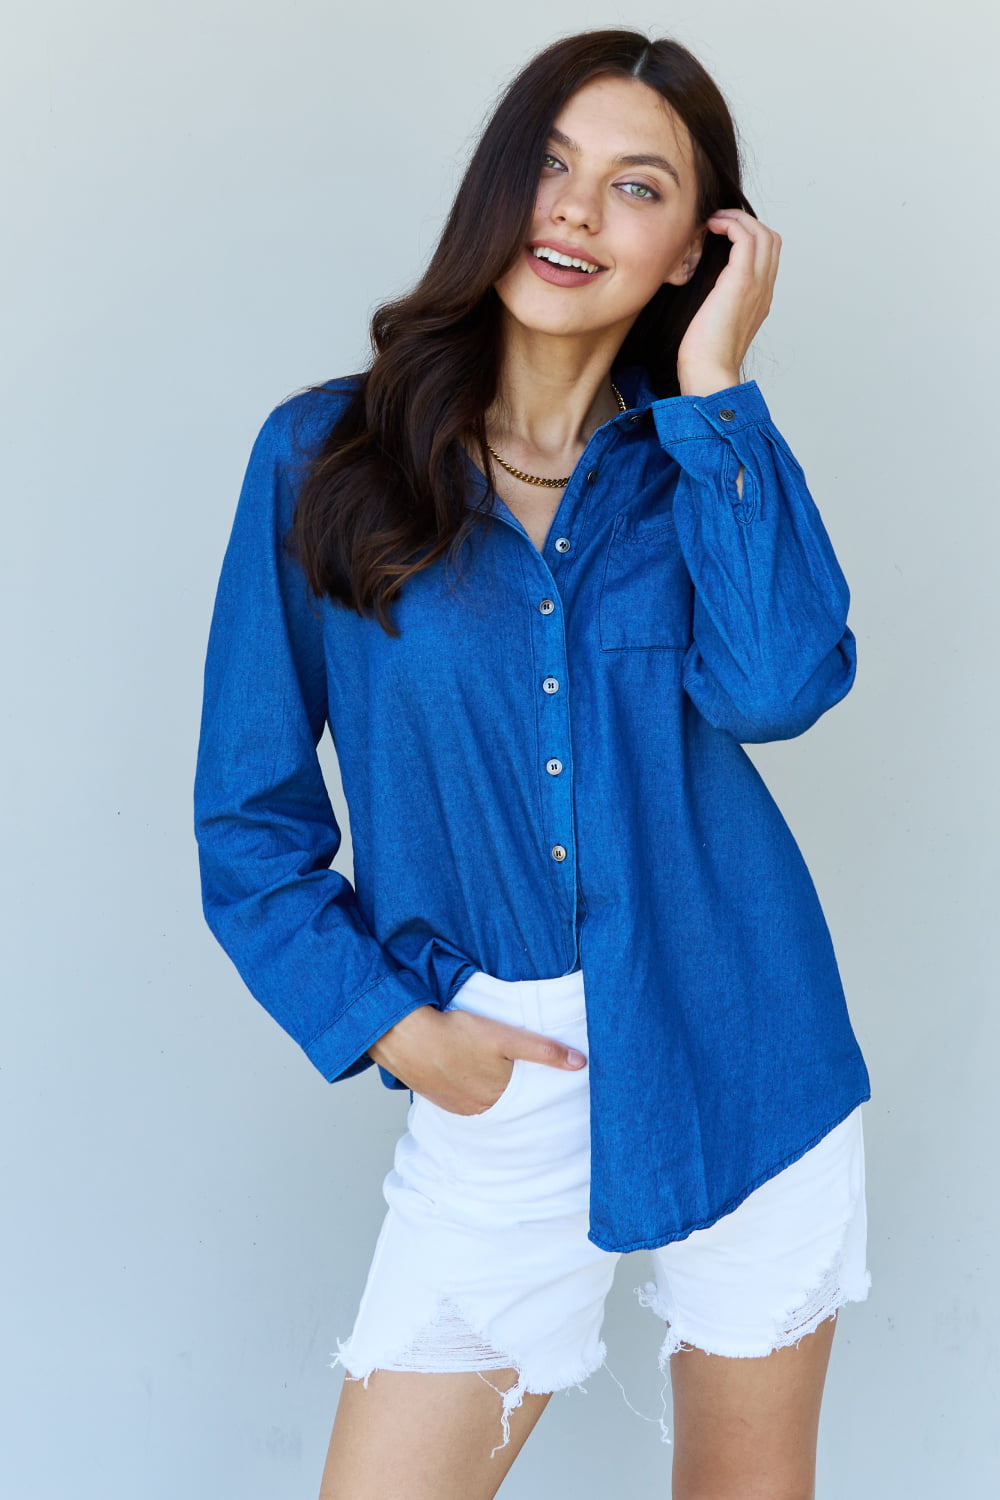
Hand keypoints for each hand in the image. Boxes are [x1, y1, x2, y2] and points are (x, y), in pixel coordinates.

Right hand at [368, 1004, 586, 1115]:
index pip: (529, 1102)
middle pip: (508, 1103)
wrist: (404, 1037)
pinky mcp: (439, 1098)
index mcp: (500, 1098)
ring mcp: (458, 1106)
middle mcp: (480, 1108)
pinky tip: (469, 1073)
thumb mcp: (506, 1037)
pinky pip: (463, 1099)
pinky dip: (470, 1089)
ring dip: (491, 1091)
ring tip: (493, 1072)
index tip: (549, 1089)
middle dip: (517, 1093)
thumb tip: (580, 1063)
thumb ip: (543, 1051)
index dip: (539, 1093)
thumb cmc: (455, 1034)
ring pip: (485, 1101)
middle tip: (521, 1077)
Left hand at [676, 208, 781, 397]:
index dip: (748, 236)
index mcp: (760, 299)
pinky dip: (730, 224)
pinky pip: (746, 237)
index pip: (767, 255)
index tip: (720, 233)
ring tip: (714, 220)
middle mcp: (764, 289)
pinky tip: (711, 227)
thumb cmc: (704, 356)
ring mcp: (757, 285)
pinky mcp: (742, 282)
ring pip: (762, 233)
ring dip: (738, 218)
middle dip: (745, 222)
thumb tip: (700, 284)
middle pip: (771, 238)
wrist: (709, 374)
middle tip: (717, 221)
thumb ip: (717, 300)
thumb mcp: (713, 320)